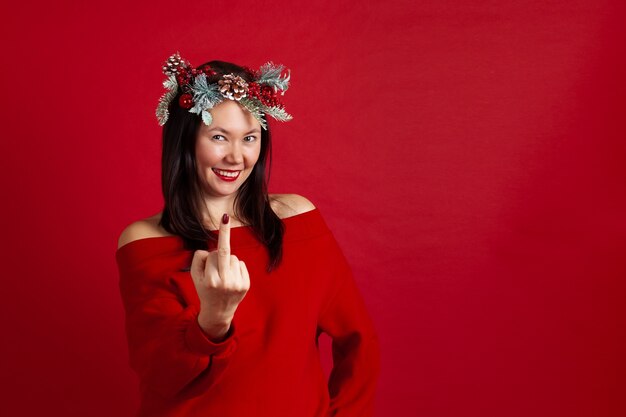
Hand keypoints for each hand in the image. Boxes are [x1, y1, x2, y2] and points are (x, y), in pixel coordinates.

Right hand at [190, 213, 249, 336]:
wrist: (218, 311)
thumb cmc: (204, 289)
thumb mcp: (195, 276)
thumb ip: (199, 259)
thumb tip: (212, 249)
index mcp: (210, 280)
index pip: (212, 255)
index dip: (213, 249)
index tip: (223, 219)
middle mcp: (225, 283)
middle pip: (225, 253)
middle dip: (223, 239)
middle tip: (223, 224)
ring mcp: (237, 284)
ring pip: (234, 258)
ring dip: (227, 262)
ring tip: (223, 275)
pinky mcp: (246, 285)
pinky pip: (241, 264)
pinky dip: (235, 267)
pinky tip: (231, 278)